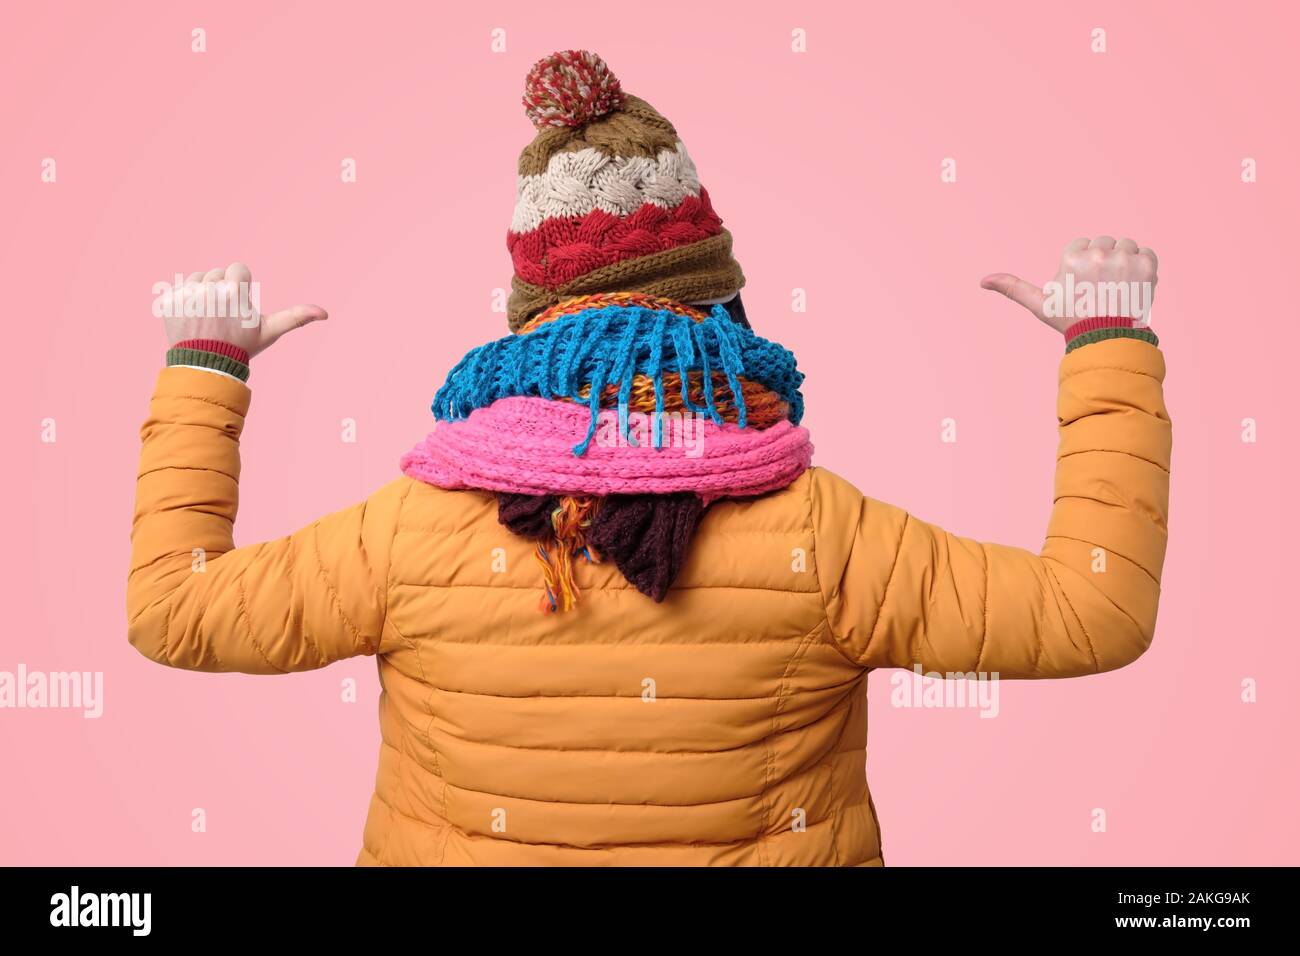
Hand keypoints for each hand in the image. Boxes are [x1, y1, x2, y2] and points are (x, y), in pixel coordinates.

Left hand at [159, 262, 326, 356]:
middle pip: (217, 274)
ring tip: (207, 317)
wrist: (205, 367)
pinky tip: (191, 320)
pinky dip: (183, 302)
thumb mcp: (269, 332)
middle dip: (220, 291)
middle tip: (222, 316)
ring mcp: (186, 295)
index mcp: (234, 290)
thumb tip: (325, 313)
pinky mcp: (168, 301)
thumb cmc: (240, 348)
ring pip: (197, 278)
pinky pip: (177, 289)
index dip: (240, 288)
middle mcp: (209, 289)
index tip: (237, 308)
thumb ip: (295, 318)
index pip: (237, 269)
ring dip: (201, 293)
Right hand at [980, 237, 1157, 333]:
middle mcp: (1098, 254)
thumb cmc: (1071, 321)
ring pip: (1126, 246)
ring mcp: (1124, 259)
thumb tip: (983, 280)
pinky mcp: (1146, 266)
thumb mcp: (1040, 305)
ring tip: (1118, 288)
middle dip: (1104, 262)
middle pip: (1105, 243)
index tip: (1084, 286)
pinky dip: (1143, 267)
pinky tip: (1133, 286)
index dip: (1083, 265)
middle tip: (1101, 290)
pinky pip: (1147, 253)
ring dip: (1125, 263)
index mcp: (1072, 257)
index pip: (1082, 245)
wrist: (1107, 339)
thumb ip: (1014, 288)